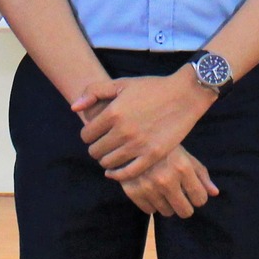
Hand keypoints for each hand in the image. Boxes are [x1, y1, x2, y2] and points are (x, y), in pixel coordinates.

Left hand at [73, 71, 213, 180]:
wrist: (184, 95)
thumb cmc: (152, 88)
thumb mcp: (121, 83)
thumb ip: (94, 91)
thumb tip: (74, 107)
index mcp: (113, 113)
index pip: (87, 135)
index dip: (89, 135)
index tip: (96, 134)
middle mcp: (123, 131)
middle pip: (95, 151)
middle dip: (96, 148)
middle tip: (104, 144)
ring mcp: (138, 145)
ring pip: (108, 163)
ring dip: (106, 161)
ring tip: (112, 154)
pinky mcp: (152, 155)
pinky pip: (127, 173)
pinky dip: (118, 174)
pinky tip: (116, 171)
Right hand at [119, 145, 218, 217]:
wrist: (131, 139)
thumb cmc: (164, 147)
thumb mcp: (185, 155)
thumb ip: (201, 174)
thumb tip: (215, 193)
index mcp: (182, 168)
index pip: (200, 199)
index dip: (198, 197)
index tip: (193, 192)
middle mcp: (166, 180)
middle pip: (185, 211)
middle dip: (185, 205)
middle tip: (180, 196)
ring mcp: (148, 187)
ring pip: (167, 212)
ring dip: (168, 203)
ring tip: (163, 189)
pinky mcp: (133, 192)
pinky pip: (150, 211)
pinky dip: (152, 203)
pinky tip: (151, 190)